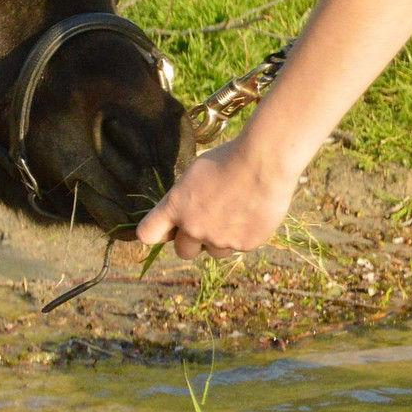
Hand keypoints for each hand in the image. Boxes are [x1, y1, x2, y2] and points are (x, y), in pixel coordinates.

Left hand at [136, 136, 299, 259]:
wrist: (264, 162)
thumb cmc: (228, 159)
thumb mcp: (195, 174)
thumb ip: (185, 198)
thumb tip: (184, 211)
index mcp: (174, 207)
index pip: (147, 234)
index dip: (156, 233)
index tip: (166, 229)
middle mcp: (192, 227)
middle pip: (183, 251)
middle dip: (191, 241)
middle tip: (207, 223)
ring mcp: (218, 239)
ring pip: (213, 252)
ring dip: (219, 240)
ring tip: (234, 214)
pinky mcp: (244, 245)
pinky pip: (239, 246)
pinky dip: (243, 235)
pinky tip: (252, 213)